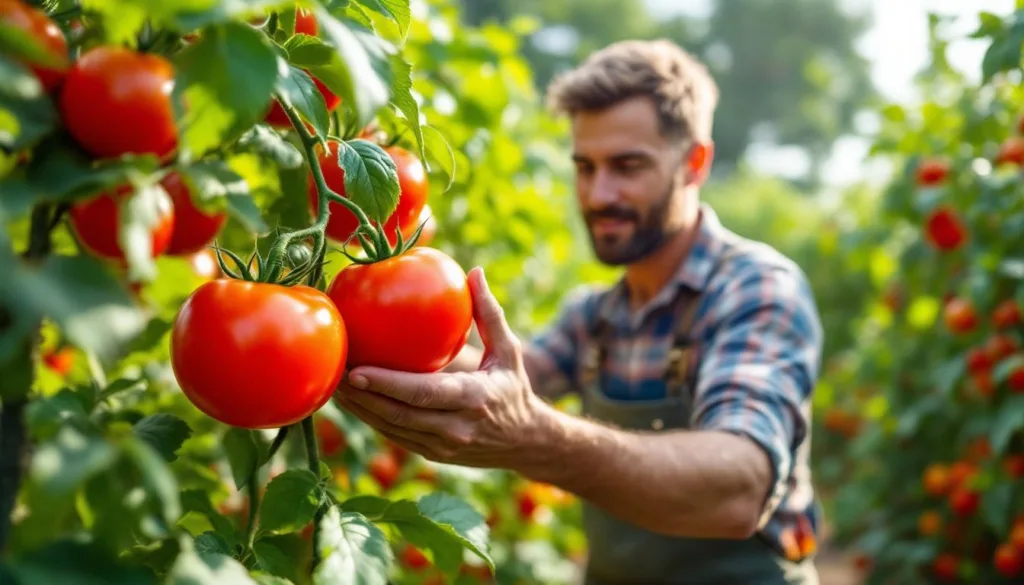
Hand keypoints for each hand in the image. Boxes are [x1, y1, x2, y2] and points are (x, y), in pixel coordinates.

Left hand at [333, 267, 549, 469]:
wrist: (526, 442)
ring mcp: (441, 447)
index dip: (386, 384)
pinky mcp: (431, 455)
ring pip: (390, 429)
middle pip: (397, 415)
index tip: (356, 370)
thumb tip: (473, 272)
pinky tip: (350, 399)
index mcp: (473, 399)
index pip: (422, 393)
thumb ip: (490, 314)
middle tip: (332, 372)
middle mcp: (455, 428)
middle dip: (360, 397)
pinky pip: (394, 436)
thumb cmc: (515, 388)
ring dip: (358, 409)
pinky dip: (370, 418)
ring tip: (331, 384)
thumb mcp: (509, 351)